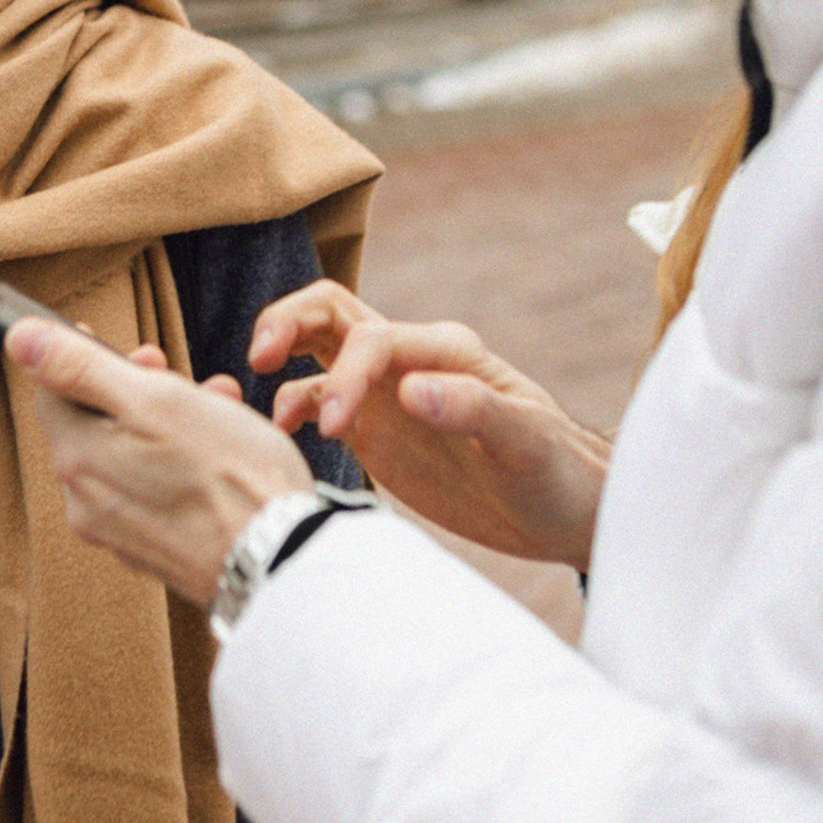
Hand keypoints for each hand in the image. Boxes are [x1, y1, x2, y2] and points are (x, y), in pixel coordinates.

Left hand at [10, 323, 313, 607]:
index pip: (51, 392)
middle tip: (177, 377)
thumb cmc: (229, 476)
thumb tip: (20, 339)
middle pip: (92, 425)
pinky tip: (221, 454)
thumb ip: (81, 368)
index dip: (85, 357)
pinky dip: (177, 464)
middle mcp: (86, 503)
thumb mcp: (155, 400)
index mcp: (78, 460)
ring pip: (128, 456)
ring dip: (165, 423)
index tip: (125, 347)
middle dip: (135, 390)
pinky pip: (152, 492)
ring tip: (217, 408)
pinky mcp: (154, 552)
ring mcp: (119, 533)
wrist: (281, 561)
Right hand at [251, 281, 606, 570]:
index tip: (338, 427)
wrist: (565, 511)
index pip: (371, 338)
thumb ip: (473, 408)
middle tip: (257, 356)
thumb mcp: (527, 442)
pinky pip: (319, 402)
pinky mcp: (376, 428)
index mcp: (445, 350)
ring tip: (268, 413)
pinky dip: (294, 408)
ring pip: (319, 348)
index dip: (345, 375)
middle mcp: (409, 360)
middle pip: (331, 311)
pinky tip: (286, 436)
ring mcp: (387, 392)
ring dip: (283, 358)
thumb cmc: (557, 472)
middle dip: (288, 321)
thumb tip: (410, 388)